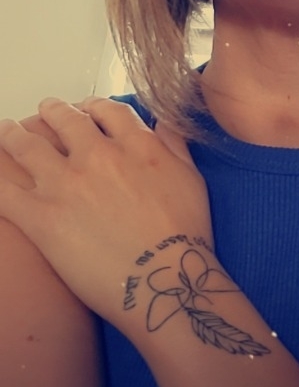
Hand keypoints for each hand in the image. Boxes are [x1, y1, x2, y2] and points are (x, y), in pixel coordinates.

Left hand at [0, 97, 212, 330]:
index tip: (87, 109)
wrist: (164, 280)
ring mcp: (65, 184)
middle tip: (46, 111)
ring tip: (8, 131)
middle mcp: (97, 155)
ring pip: (27, 145)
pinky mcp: (41, 217)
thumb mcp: (192, 178)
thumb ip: (175, 143)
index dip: (94, 106)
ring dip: (14, 134)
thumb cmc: (185, 236)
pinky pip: (6, 191)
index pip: (107, 111)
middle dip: (52, 112)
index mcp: (135, 145)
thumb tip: (163, 121)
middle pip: (65, 119)